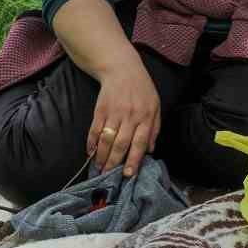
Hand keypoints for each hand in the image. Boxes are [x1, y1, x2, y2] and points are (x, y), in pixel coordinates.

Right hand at [88, 56, 161, 177]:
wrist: (122, 70)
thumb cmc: (142, 90)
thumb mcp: (155, 106)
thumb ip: (154, 129)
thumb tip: (150, 150)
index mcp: (146, 116)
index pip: (140, 143)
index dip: (133, 160)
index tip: (128, 174)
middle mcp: (130, 116)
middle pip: (121, 144)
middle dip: (114, 163)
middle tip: (109, 177)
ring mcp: (114, 113)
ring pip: (106, 140)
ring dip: (101, 157)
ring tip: (99, 169)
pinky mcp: (100, 110)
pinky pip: (94, 130)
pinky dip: (91, 143)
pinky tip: (91, 153)